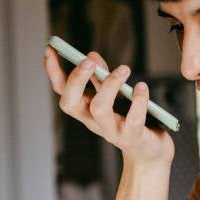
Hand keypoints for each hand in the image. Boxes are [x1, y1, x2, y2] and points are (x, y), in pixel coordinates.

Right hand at [43, 47, 174, 166]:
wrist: (149, 151)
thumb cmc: (130, 120)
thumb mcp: (114, 96)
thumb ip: (102, 78)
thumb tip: (91, 55)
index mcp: (85, 109)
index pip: (62, 90)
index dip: (53, 70)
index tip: (50, 48)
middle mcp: (92, 121)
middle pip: (71, 103)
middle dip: (76, 80)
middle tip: (88, 60)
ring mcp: (111, 131)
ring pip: (100, 110)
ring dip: (110, 86)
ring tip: (124, 69)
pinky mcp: (132, 137)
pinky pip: (133, 120)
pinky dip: (138, 101)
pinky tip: (142, 87)